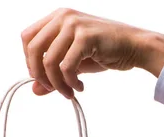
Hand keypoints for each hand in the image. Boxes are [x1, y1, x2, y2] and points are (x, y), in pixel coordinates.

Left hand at [21, 8, 163, 98]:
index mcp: (57, 17)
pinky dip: (70, 82)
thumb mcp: (76, 63)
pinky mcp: (85, 37)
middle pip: (33, 49)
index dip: (30, 61)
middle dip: (39, 74)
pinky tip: (80, 87)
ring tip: (69, 92)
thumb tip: (35, 90)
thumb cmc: (107, 51)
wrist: (136, 46)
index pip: (28, 38)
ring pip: (49, 60)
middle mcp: (63, 17)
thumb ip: (54, 74)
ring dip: (57, 83)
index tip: (43, 78)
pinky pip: (66, 66)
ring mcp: (74, 25)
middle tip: (52, 89)